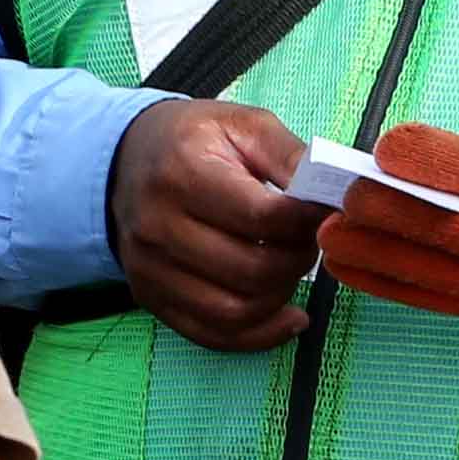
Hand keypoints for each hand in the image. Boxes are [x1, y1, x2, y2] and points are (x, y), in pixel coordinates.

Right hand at [109, 99, 318, 350]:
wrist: (123, 162)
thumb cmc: (193, 141)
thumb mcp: (243, 125)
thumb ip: (292, 156)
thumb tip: (335, 195)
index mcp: (184, 173)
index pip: (263, 218)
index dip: (308, 222)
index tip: (326, 214)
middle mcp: (158, 225)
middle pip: (254, 271)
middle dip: (298, 260)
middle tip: (308, 240)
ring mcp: (150, 267)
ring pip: (236, 311)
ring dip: (282, 296)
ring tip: (291, 268)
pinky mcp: (149, 296)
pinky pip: (213, 334)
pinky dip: (260, 334)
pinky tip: (287, 315)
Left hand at [321, 55, 458, 329]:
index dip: (435, 162)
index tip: (388, 144)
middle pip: (456, 235)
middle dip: (390, 212)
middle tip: (341, 190)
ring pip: (439, 277)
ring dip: (376, 256)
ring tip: (325, 231)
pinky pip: (442, 302)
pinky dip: (390, 285)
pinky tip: (347, 264)